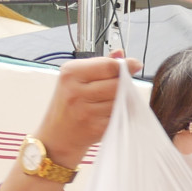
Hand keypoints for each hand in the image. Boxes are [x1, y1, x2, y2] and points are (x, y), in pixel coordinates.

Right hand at [34, 52, 140, 167]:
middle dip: (125, 84)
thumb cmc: (69, 104)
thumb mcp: (76, 79)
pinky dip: (122, 114)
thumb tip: (121, 54)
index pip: (108, 66)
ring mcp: (86, 112)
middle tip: (124, 86)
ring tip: (114, 101)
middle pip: (117, 83)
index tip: (135, 64)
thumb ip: (99, 65)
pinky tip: (112, 113)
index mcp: (71, 73)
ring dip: (125, 100)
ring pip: (120, 100)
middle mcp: (76, 92)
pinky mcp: (95, 128)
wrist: (56, 136)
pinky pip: (120, 116)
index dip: (125, 65)